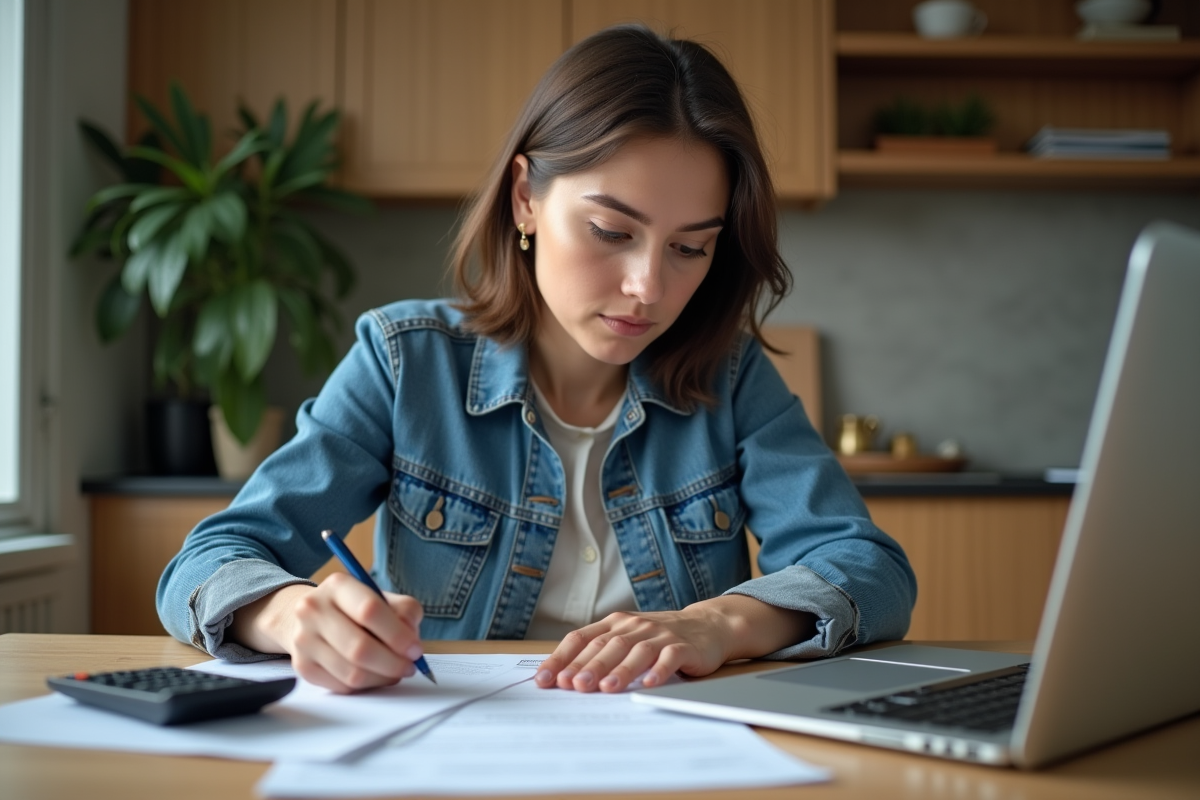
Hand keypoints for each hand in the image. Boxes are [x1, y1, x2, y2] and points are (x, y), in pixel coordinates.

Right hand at [230, 573, 425, 693]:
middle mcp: (314, 609)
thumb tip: (411, 640)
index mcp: (338, 585)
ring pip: (351, 673)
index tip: (416, 649)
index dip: (398, 634)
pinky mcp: (302, 666)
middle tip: (410, 667)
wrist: (310, 618)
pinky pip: (342, 686)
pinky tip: (374, 676)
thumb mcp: (381, 598)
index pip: (370, 610)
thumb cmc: (355, 609)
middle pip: (359, 647)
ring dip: (382, 678)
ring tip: (395, 672)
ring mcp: (303, 639)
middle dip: (393, 663)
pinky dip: (366, 686)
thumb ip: (404, 611)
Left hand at [533, 595, 816, 692]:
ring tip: (607, 688)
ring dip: (620, 670)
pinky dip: (659, 671)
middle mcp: (635, 627)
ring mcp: (660, 635)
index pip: (582, 639)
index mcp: (615, 624)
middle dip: (588, 666)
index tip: (545, 679)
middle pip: (607, 646)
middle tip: (574, 686)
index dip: (562, 658)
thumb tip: (564, 678)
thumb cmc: (658, 637)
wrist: (707, 625)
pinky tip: (649, 684)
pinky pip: (669, 658)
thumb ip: (599, 653)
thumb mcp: (627, 638)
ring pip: (636, 651)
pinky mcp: (683, 646)